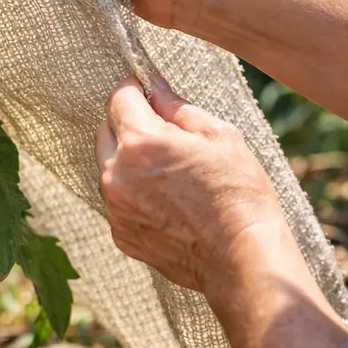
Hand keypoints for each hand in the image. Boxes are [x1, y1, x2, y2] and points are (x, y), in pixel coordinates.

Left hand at [95, 76, 288, 294]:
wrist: (242, 257)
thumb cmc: (239, 193)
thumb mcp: (219, 136)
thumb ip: (178, 108)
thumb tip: (155, 89)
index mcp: (139, 143)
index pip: (118, 99)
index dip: (134, 89)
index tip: (147, 91)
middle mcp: (115, 174)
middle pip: (105, 131)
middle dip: (128, 123)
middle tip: (163, 132)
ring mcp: (115, 208)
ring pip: (108, 168)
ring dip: (128, 161)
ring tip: (169, 172)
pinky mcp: (120, 234)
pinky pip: (116, 200)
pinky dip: (132, 193)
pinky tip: (167, 201)